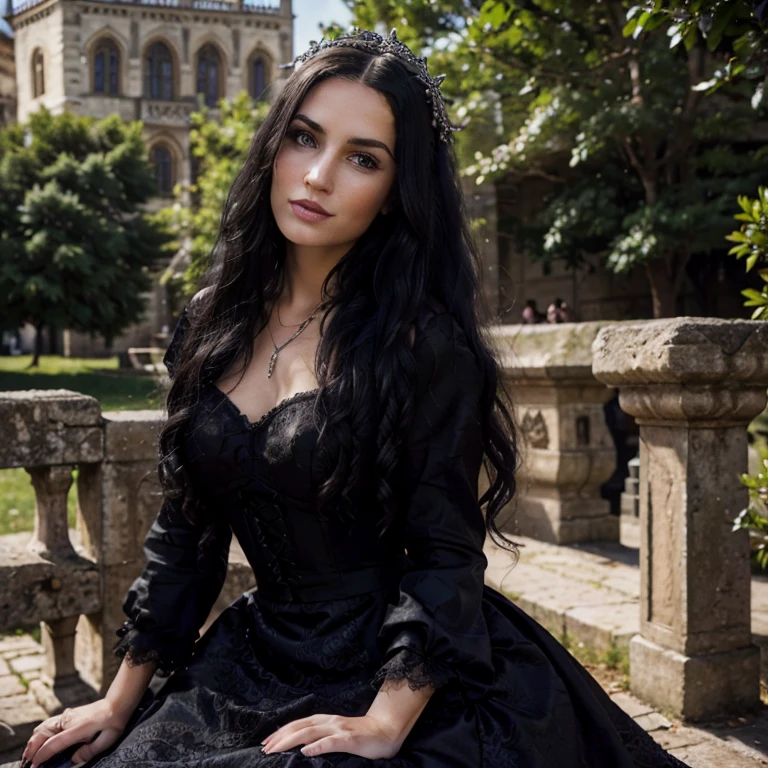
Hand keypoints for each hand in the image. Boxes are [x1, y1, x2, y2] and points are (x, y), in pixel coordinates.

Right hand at [22, 699, 127, 767]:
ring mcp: (67, 716)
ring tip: (29, 755)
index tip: (35, 767)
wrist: (117, 702)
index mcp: (78, 728)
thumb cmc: (114, 721)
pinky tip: (38, 741)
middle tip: (27, 764)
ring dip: (33, 741)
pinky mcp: (68, 714)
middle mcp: (69, 720)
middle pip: (42, 734)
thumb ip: (89, 751)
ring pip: (43, 727)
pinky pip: (48, 723)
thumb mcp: (107, 740)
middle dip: (31, 750)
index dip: (42, 756)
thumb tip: (73, 760)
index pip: (53, 743)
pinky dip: (39, 734)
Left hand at [260, 713, 405, 758]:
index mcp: (325, 720)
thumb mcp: (337, 733)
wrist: (385, 731)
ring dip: (291, 740)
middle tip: (264, 749)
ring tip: (276, 750)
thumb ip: (321, 736)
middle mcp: (329, 722)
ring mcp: (339, 729)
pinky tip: (306, 752)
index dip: (281, 732)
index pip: (298, 724)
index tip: (265, 742)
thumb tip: (301, 747)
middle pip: (300, 727)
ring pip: (310, 733)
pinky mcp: (349, 740)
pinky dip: (317, 746)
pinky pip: (331, 742)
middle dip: (280, 737)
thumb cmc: (360, 735)